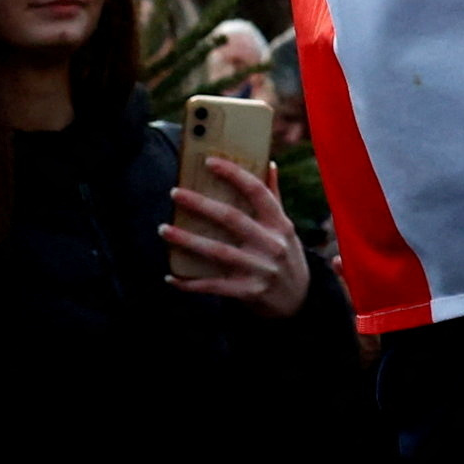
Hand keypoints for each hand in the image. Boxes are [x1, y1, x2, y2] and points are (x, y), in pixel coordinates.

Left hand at [164, 156, 313, 320]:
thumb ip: (275, 198)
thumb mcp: (287, 228)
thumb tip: (269, 164)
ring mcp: (259, 269)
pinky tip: (171, 277)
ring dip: (187, 241)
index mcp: (280, 224)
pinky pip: (213, 286)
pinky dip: (190, 283)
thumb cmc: (287, 257)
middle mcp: (271, 244)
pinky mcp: (248, 292)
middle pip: (231, 219)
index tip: (210, 162)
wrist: (300, 301)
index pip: (257, 192)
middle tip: (175, 193)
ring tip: (163, 229)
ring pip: (217, 251)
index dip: (234, 175)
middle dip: (201, 204)